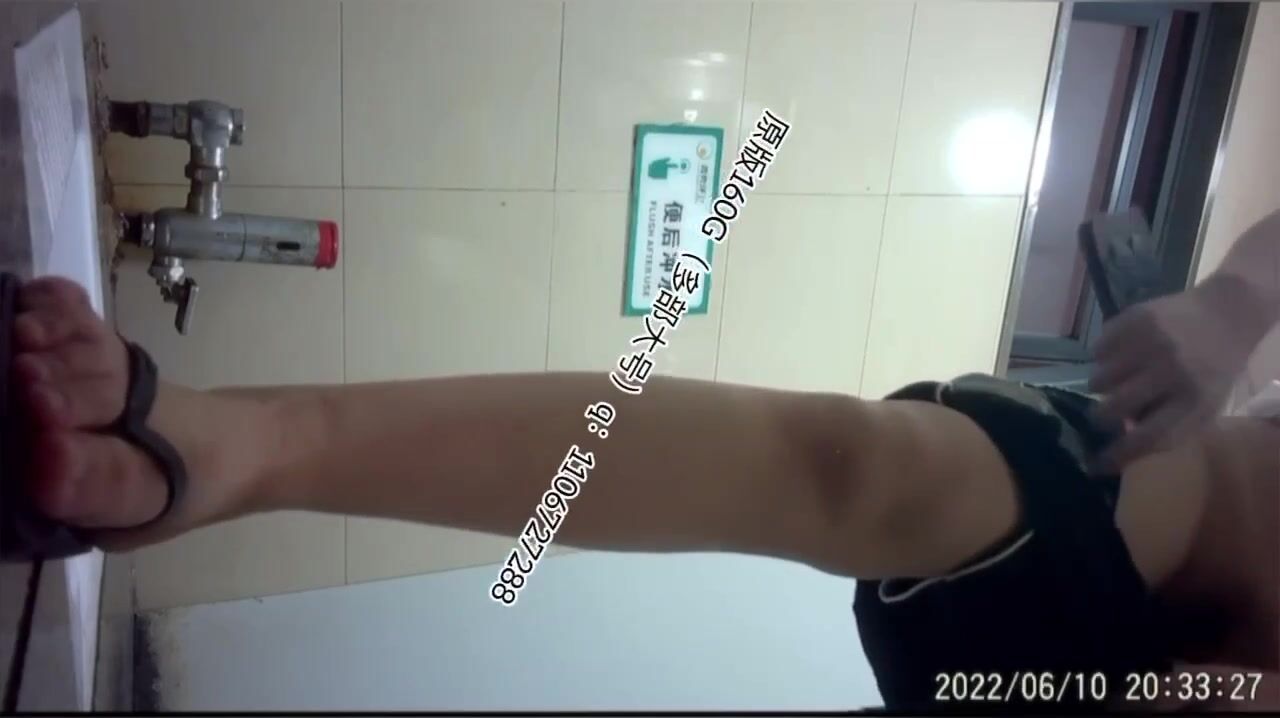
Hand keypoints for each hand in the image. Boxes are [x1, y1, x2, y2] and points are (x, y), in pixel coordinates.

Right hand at [1089, 276, 1263, 469]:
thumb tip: (1124, 444)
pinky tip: (1121, 351)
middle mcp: (1172, 372)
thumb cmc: (1215, 367)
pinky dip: (1104, 355)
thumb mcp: (1206, 403)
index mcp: (1194, 400)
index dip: (1118, 455)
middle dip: (1102, 416)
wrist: (1228, 311)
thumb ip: (1171, 426)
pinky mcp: (1136, 320)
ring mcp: (1152, 344)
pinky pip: (1098, 349)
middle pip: (1113, 409)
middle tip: (1103, 413)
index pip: (1147, 438)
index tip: (1096, 464)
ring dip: (1102, 385)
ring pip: (1099, 380)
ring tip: (1117, 377)